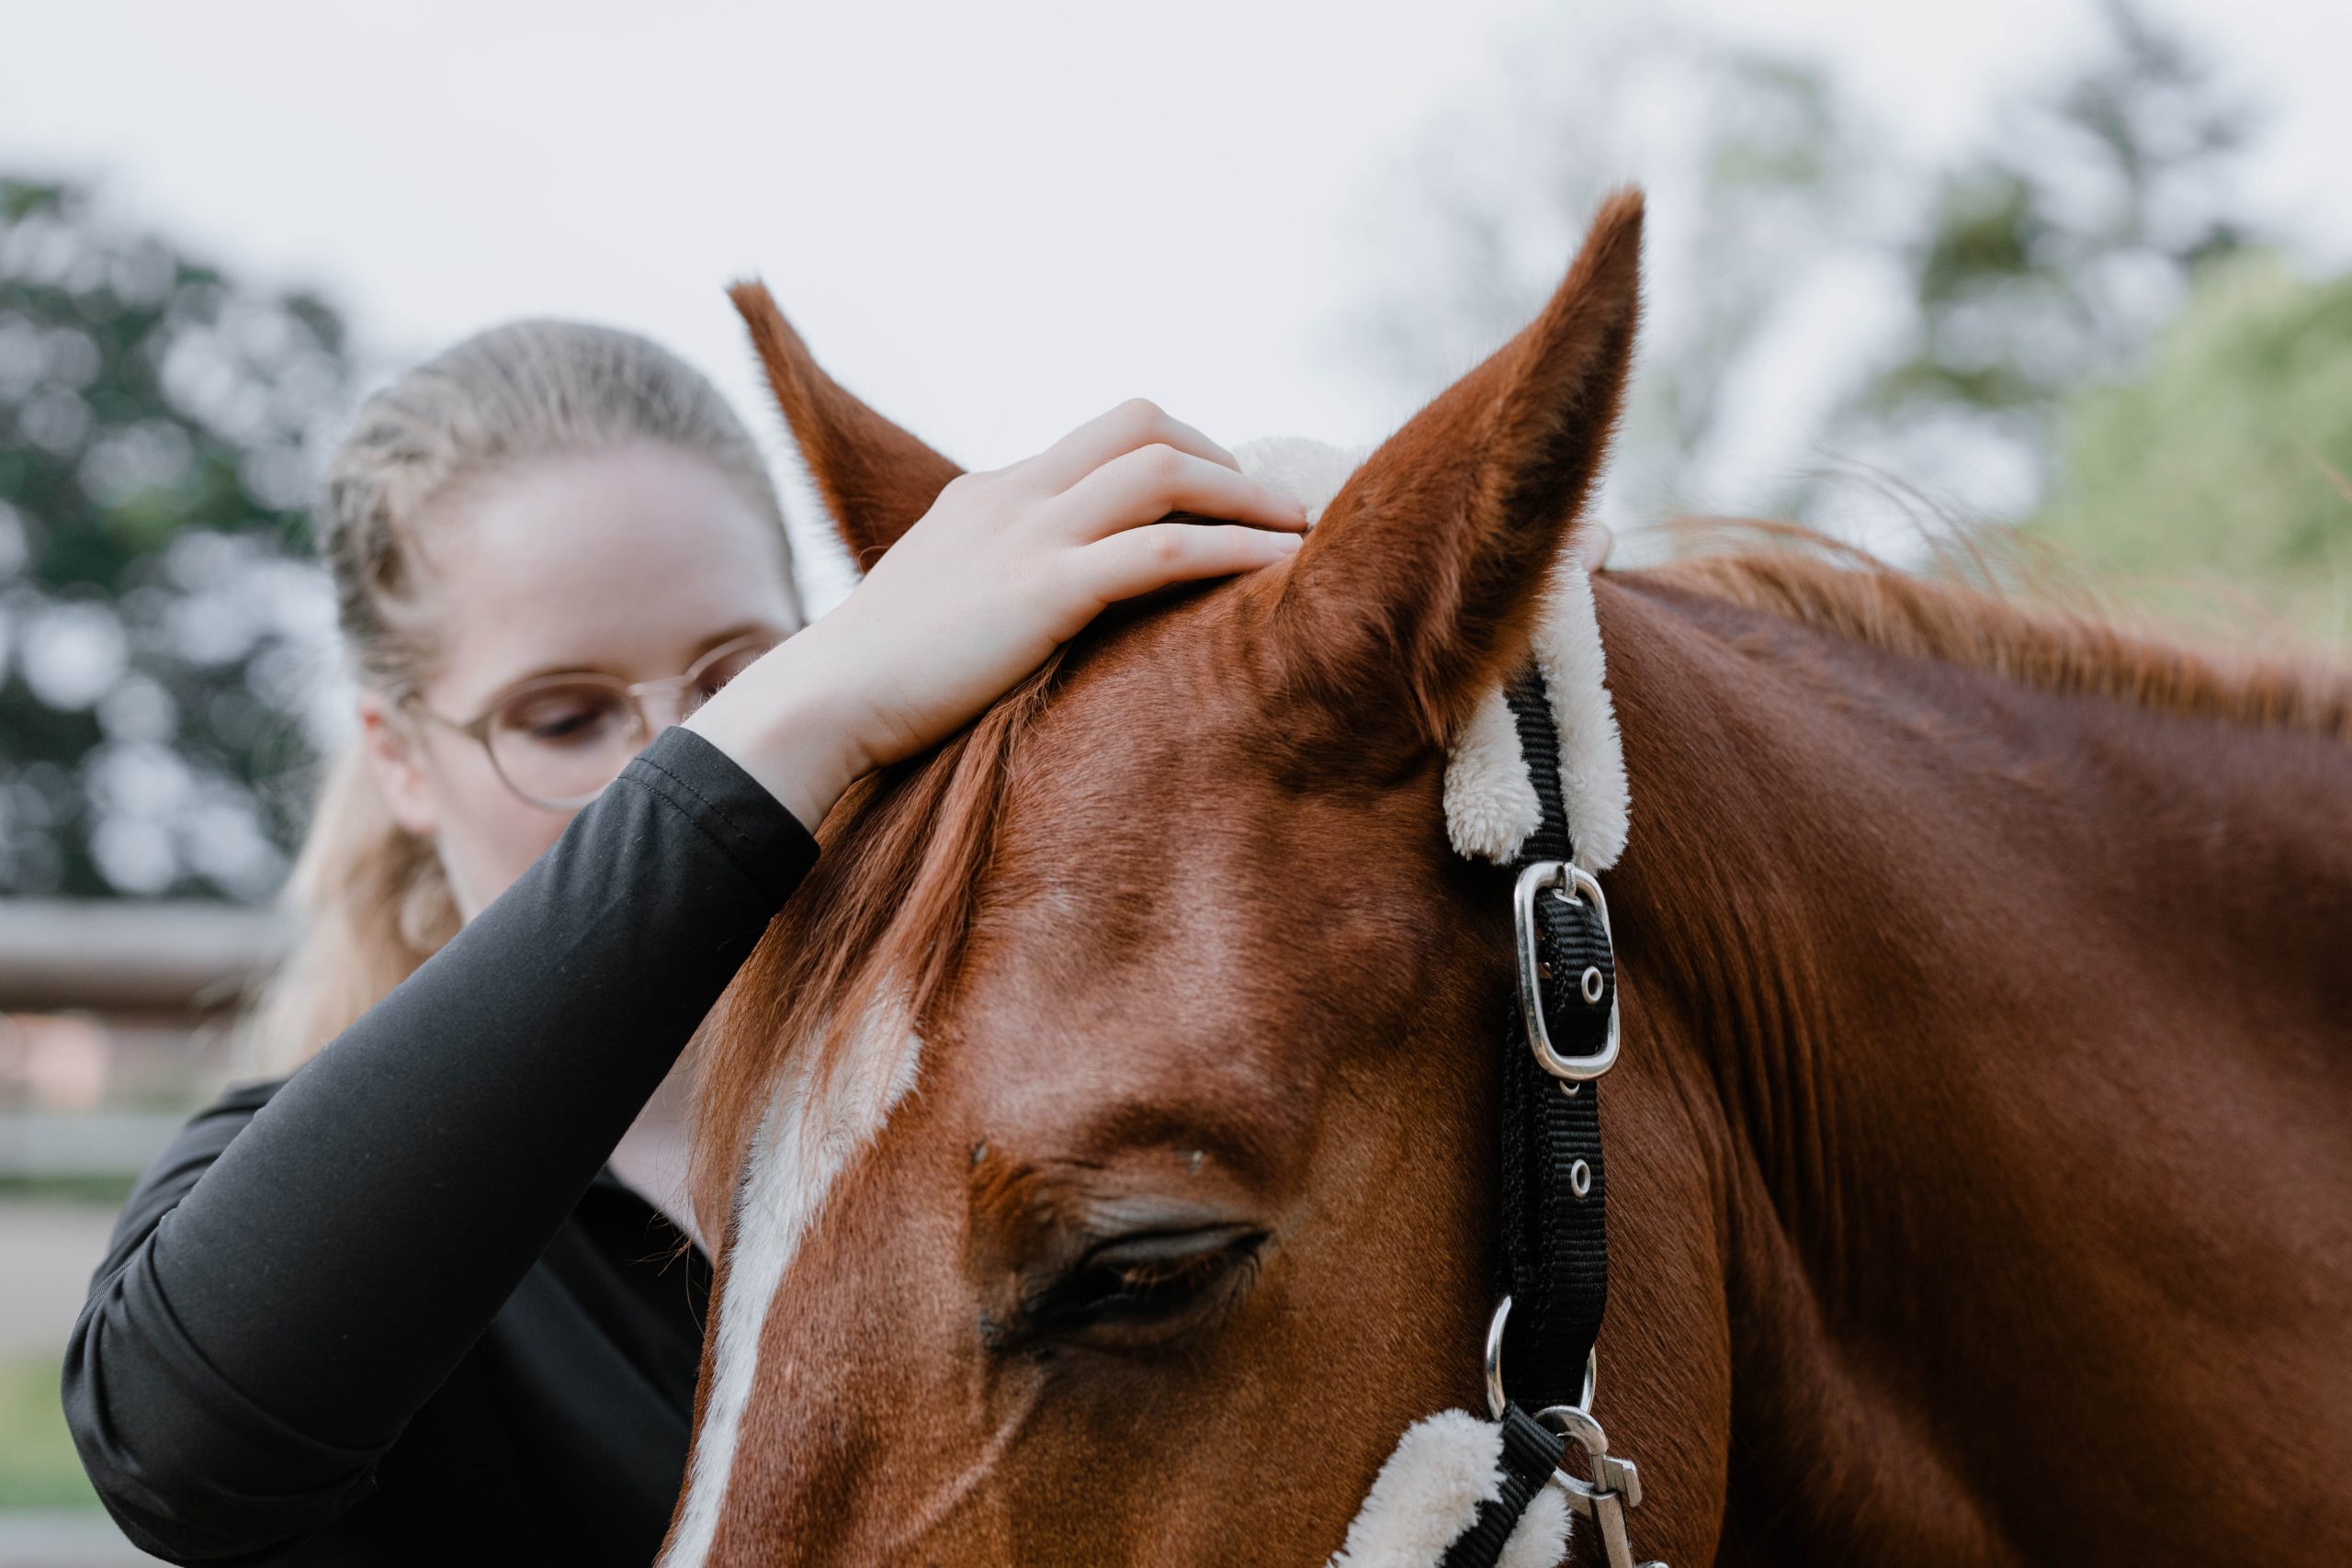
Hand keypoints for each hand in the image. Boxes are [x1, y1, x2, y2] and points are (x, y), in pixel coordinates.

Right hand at [685, 400, 1308, 828]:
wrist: (822, 702)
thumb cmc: (879, 678)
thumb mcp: (944, 603)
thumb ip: (998, 583)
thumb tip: (1053, 612)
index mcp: (991, 492)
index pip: (1104, 436)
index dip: (1181, 454)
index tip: (1224, 496)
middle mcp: (1015, 493)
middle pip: (1144, 423)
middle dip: (1223, 456)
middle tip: (1271, 506)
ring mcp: (1028, 535)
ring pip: (1165, 471)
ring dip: (1247, 496)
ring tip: (1300, 530)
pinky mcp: (1043, 591)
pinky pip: (1162, 550)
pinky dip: (1231, 551)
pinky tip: (1275, 568)